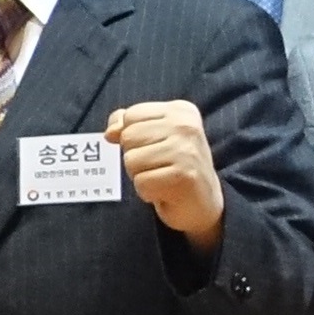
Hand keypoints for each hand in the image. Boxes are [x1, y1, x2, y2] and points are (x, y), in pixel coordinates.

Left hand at [103, 96, 224, 246]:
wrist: (203, 203)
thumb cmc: (174, 167)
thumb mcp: (154, 137)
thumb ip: (128, 126)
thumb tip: (110, 132)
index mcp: (180, 111)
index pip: (131, 115)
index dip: (131, 137)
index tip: (154, 148)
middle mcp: (186, 126)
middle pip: (128, 138)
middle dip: (135, 158)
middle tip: (158, 167)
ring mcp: (186, 150)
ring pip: (131, 161)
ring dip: (140, 176)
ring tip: (162, 178)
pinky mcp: (183, 176)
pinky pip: (141, 183)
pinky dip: (148, 193)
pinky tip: (165, 192)